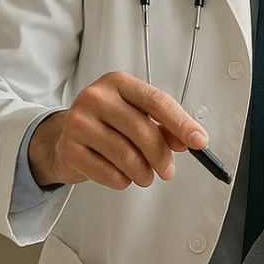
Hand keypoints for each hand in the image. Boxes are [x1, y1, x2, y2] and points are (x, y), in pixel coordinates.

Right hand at [28, 71, 208, 190]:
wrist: (63, 136)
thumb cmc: (107, 124)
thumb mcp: (136, 116)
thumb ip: (163, 126)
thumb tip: (188, 140)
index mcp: (118, 83)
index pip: (156, 101)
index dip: (182, 123)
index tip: (199, 141)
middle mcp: (96, 97)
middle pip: (142, 130)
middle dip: (161, 156)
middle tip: (169, 171)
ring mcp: (79, 122)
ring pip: (126, 154)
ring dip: (143, 173)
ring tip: (145, 176)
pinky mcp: (69, 148)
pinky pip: (108, 173)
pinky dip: (122, 180)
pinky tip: (122, 177)